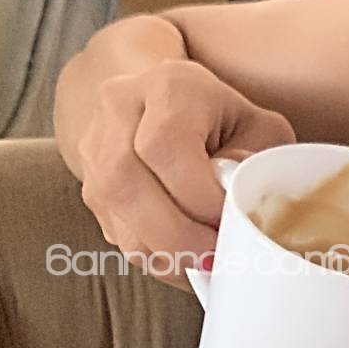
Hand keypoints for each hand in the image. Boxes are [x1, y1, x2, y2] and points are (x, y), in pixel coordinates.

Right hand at [76, 59, 295, 289]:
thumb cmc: (224, 120)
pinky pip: (114, 231)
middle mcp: (120, 108)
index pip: (164, 147)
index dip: (195, 195)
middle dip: (175, 234)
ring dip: (162, 250)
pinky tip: (184, 257)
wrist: (170, 103)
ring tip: (203, 261)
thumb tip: (234, 205)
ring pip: (114, 212)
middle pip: (124, 182)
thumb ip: (255, 163)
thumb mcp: (258, 130)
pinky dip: (153, 255)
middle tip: (215, 255)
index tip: (228, 219)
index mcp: (169, 86)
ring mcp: (96, 146)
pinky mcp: (90, 184)